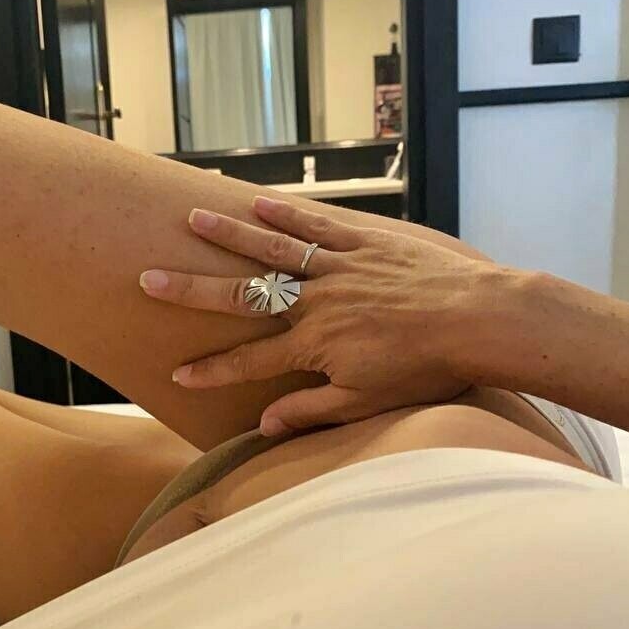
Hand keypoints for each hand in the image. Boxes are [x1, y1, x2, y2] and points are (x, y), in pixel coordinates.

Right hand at [139, 196, 489, 433]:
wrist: (479, 319)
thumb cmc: (426, 368)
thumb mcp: (367, 402)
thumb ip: (312, 412)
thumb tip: (264, 427)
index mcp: (314, 345)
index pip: (249, 361)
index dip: (211, 369)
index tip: (177, 373)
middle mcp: (316, 301)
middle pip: (243, 294)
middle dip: (193, 290)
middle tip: (150, 279)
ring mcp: (340, 267)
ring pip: (274, 248)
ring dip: (230, 235)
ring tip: (193, 220)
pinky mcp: (367, 243)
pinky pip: (318, 225)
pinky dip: (287, 213)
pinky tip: (259, 201)